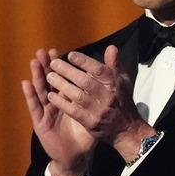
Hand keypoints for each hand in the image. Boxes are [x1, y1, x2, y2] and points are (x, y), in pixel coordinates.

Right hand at [22, 49, 95, 175]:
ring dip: (37, 76)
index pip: (63, 79)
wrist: (76, 155)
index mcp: (68, 99)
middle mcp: (55, 103)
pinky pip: (35, 107)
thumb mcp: (95, 114)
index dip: (60, 66)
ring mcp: (46, 112)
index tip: (59, 51)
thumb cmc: (84, 134)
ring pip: (41, 91)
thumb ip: (100, 99)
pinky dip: (30, 95)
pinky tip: (25, 83)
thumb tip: (112, 83)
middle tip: (44, 51)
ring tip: (34, 61)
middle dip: (46, 66)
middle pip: (50, 81)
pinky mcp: (40, 122)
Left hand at [45, 45, 155, 160]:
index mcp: (115, 84)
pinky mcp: (91, 123)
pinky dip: (62, 103)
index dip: (84, 62)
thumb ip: (115, 65)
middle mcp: (107, 96)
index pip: (98, 70)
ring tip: (49, 77)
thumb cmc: (122, 100)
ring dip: (62, 85)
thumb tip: (111, 47)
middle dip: (68, 71)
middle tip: (53, 63)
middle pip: (85, 81)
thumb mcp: (123, 81)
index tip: (70, 55)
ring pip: (77, 96)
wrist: (126, 128)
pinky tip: (51, 96)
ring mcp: (99, 111)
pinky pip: (74, 112)